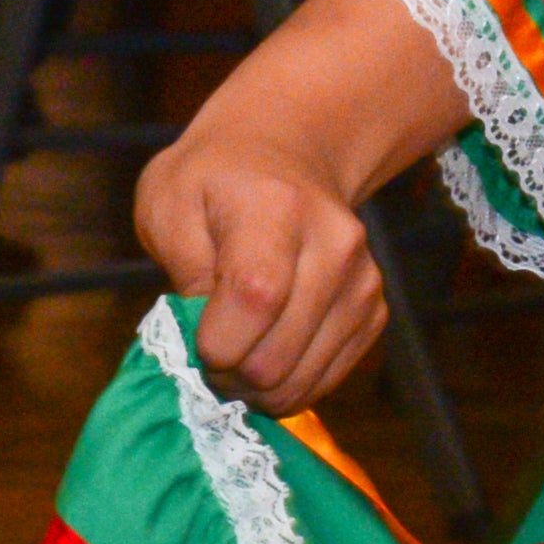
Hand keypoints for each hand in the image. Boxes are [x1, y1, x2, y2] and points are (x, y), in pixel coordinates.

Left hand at [127, 0, 473, 414]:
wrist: (289, 156)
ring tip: (234, 358)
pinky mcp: (374, 309)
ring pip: (303, 379)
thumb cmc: (214, 183)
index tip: (191, 340)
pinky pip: (328, 378)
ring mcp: (363, 280)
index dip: (215, 343)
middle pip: (278, 355)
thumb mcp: (169, 203)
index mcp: (278, 209)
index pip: (255, 299)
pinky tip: (266, 355)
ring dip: (258, 388)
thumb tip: (204, 331)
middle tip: (207, 357)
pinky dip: (291, 383)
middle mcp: (337, 245)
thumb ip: (182, 265)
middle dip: (229, 375)